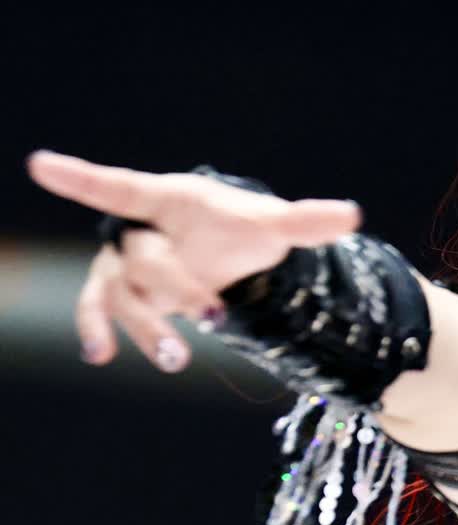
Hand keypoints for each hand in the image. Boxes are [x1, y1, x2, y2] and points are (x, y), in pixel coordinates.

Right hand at [27, 149, 361, 371]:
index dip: (80, 179)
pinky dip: (101, 331)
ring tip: (178, 360)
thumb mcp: (271, 226)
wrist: (224, 252)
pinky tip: (101, 355)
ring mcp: (125, 265)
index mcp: (166, 199)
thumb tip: (351, 215)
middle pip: (144, 261)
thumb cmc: (240, 228)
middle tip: (217, 314)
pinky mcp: (124, 295)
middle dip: (178, 290)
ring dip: (147, 327)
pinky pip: (103, 312)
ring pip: (123, 296)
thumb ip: (304, 222)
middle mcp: (136, 230)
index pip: (118, 187)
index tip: (39, 164)